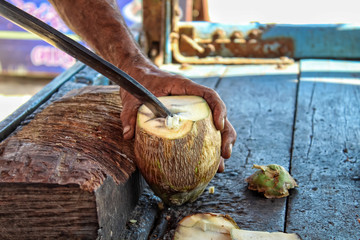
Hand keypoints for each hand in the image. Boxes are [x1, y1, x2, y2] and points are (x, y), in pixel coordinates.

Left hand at [120, 66, 236, 171]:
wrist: (136, 76)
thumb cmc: (138, 83)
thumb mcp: (132, 98)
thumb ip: (129, 114)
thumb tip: (128, 135)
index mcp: (184, 87)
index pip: (209, 95)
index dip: (218, 109)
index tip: (218, 126)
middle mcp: (192, 99)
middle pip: (218, 115)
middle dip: (226, 135)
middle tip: (225, 154)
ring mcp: (191, 109)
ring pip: (214, 126)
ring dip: (220, 144)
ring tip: (219, 166)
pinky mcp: (187, 119)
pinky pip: (202, 132)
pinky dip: (207, 147)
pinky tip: (207, 163)